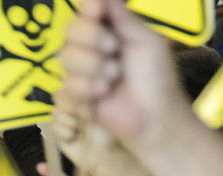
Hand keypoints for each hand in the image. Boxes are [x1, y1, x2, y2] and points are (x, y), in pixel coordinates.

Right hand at [58, 0, 182, 149]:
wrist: (153, 117)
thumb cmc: (156, 78)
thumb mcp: (146, 41)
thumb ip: (123, 18)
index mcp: (111, 30)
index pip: (88, 10)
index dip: (89, 8)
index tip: (96, 10)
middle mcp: (92, 47)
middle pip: (70, 30)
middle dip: (90, 39)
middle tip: (113, 50)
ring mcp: (82, 71)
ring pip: (65, 57)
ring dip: (91, 67)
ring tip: (113, 78)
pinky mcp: (75, 95)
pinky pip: (66, 85)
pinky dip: (87, 89)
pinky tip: (104, 94)